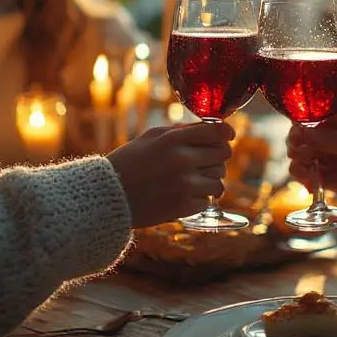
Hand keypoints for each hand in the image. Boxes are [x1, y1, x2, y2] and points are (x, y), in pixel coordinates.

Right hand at [108, 122, 234, 228]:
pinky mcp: (183, 207)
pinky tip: (184, 195)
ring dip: (210, 180)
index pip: (217, 132)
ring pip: (219, 180)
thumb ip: (180, 131)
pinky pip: (207, 200)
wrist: (108, 197)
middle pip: (223, 155)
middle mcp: (182, 160)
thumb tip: (210, 129)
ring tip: (193, 180)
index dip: (227, 133)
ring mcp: (184, 185)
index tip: (228, 136)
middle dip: (218, 157)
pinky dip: (199, 199)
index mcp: (173, 139)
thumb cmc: (129, 163)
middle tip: (206, 161)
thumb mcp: (151, 137)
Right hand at [286, 107, 336, 209]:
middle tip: (297, 152)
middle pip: (310, 135)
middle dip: (299, 142)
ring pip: (309, 155)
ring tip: (303, 167)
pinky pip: (314, 175)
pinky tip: (307, 182)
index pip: (321, 115)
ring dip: (300, 161)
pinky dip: (306, 178)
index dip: (305, 122)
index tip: (295, 132)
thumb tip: (300, 132)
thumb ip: (331, 140)